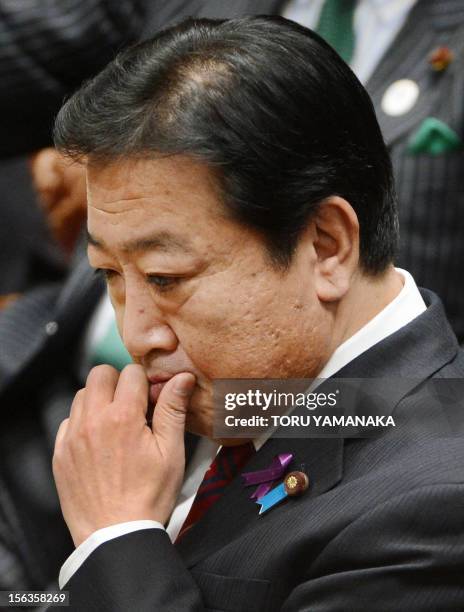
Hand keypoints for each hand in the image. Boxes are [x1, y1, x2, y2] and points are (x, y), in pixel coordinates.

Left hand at [53, 364, 195, 546]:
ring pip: (81, 395)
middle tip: (133, 405)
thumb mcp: (171, 451)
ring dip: (99, 400)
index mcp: (123, 417)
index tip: (152, 400)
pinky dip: (83, 423)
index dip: (146, 383)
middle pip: (100, 374)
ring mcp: (72, 437)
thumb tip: (182, 378)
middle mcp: (92, 421)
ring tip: (116, 424)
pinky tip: (99, 442)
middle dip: (118, 382)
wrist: (116, 536)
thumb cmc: (149, 497)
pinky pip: (68, 421)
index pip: (131, 373)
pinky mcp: (60, 453)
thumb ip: (173, 409)